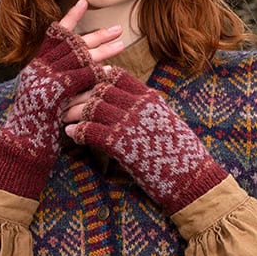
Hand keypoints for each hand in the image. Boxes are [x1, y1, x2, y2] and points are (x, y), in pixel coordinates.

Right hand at [0, 0, 122, 198]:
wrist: (23, 143)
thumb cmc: (37, 122)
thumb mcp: (48, 94)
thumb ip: (60, 78)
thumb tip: (81, 64)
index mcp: (38, 64)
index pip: (56, 33)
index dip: (71, 17)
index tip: (85, 2)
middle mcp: (39, 68)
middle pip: (72, 44)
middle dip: (96, 35)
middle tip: (118, 28)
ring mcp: (44, 80)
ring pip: (77, 58)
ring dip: (101, 51)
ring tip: (121, 43)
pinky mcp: (52, 94)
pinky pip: (77, 79)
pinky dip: (93, 75)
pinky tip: (109, 72)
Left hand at [65, 68, 227, 213]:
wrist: (192, 179)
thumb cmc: (181, 154)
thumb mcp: (167, 122)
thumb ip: (147, 110)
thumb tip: (129, 106)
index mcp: (151, 98)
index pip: (117, 76)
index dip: (97, 78)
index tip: (84, 84)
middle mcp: (140, 106)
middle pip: (100, 89)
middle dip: (80, 94)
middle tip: (65, 101)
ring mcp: (131, 124)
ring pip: (93, 107)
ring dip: (75, 112)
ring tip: (64, 117)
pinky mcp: (123, 144)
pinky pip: (93, 131)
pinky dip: (79, 131)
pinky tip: (72, 134)